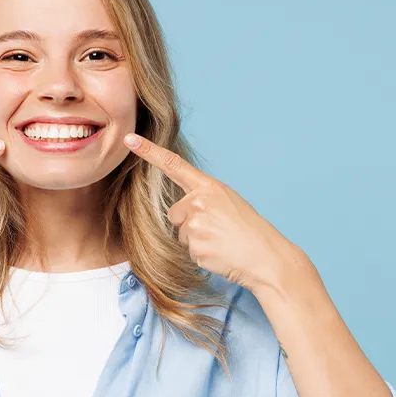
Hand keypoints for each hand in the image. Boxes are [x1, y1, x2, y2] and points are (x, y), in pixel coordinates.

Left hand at [123, 133, 300, 291]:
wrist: (266, 257)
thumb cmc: (249, 230)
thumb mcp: (228, 202)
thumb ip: (203, 198)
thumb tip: (182, 209)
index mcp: (209, 186)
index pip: (173, 165)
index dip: (149, 151)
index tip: (129, 140)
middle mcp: (199, 201)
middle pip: (174, 213)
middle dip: (189, 224)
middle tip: (217, 230)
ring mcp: (195, 224)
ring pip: (180, 233)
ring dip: (196, 240)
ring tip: (221, 241)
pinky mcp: (195, 246)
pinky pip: (188, 251)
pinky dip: (201, 255)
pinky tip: (219, 253)